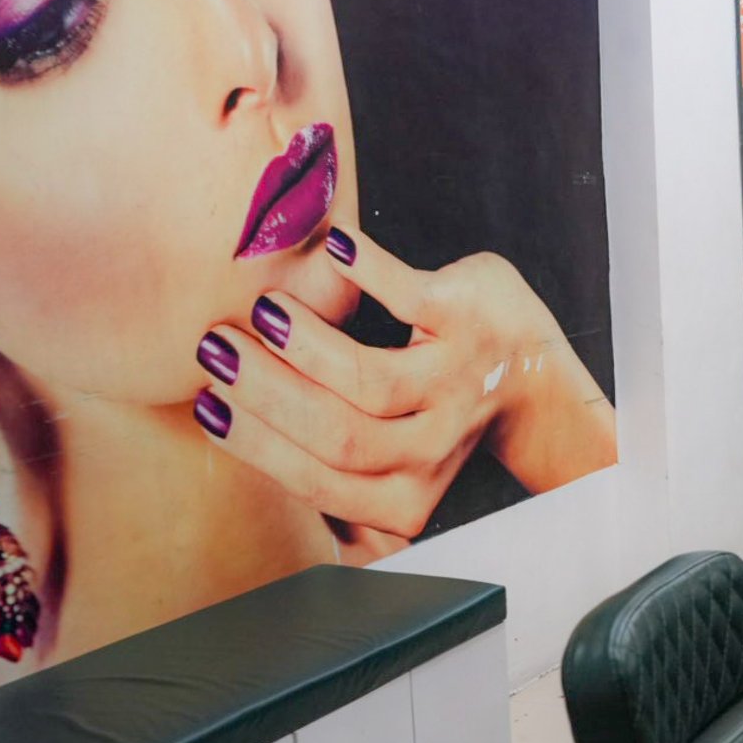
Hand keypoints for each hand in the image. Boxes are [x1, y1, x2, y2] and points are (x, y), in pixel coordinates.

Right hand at [192, 227, 615, 538]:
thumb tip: (254, 481)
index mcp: (405, 493)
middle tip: (215, 347)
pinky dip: (369, 270)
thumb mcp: (395, 471)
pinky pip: (412, 298)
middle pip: (340, 434)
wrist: (536, 380)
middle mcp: (434, 446)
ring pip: (371, 379)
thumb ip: (336, 486)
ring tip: (263, 310)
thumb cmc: (436, 417)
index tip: (206, 405)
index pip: (319, 481)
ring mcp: (456, 380)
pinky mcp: (471, 320)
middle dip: (266, 392)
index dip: (257, 445)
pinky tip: (336, 249)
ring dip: (305, 343)